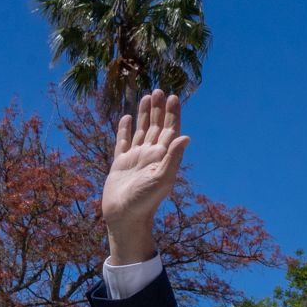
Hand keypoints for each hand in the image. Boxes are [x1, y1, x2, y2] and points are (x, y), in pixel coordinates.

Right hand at [102, 91, 189, 264]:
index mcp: (162, 158)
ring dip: (144, 114)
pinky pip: (123, 141)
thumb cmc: (144, 200)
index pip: (170, 130)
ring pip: (141, 130)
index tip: (173, 97)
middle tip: (160, 90)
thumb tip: (186, 137)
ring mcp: (135, 158)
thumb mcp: (162, 178)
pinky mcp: (120, 163)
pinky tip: (126, 118)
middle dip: (159, 109)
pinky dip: (125, 129)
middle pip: (156, 127)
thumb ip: (173, 157)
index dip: (172, 114)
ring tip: (146, 97)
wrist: (124, 216)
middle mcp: (151, 156)